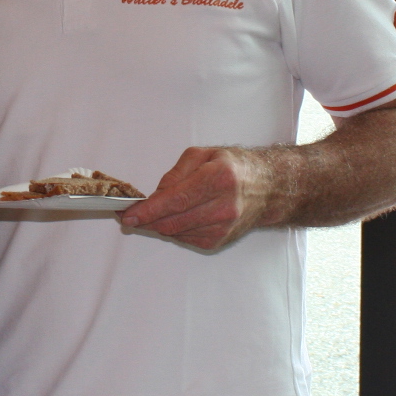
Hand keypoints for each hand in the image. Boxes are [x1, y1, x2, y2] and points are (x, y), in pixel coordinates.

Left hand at [118, 147, 279, 250]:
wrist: (267, 188)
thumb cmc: (233, 167)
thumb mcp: (203, 155)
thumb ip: (176, 173)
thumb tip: (156, 195)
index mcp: (218, 178)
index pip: (176, 200)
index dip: (149, 210)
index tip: (128, 214)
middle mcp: (223, 206)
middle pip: (173, 221)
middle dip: (147, 219)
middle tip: (130, 213)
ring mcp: (223, 227)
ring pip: (176, 232)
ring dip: (159, 224)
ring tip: (155, 211)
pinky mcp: (219, 241)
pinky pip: (185, 238)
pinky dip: (175, 229)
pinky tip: (179, 216)